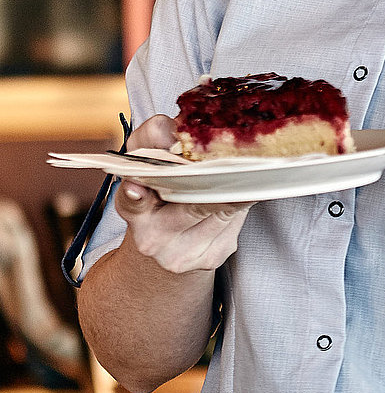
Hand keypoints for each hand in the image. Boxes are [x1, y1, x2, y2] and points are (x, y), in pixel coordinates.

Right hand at [114, 114, 252, 273]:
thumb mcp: (149, 155)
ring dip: (236, 189)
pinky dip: (242, 203)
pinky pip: (236, 223)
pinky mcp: (213, 257)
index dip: (135, 195)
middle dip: (215, 183)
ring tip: (245, 170)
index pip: (131, 203)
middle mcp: (154, 239)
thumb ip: (154, 136)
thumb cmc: (160, 188)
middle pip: (193, 206)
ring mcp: (184, 254)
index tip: (137, 188)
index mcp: (134, 211)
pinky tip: (240, 192)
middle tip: (235, 163)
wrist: (167, 240)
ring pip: (222, 211)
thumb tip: (173, 135)